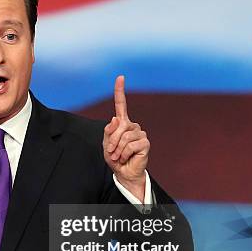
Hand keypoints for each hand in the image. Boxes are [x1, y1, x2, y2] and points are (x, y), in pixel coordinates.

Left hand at [103, 75, 149, 200]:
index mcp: (122, 123)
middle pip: (119, 126)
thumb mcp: (106, 145)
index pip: (121, 105)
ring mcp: (140, 133)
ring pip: (125, 136)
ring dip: (117, 149)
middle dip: (111, 140)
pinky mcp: (145, 143)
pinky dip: (124, 153)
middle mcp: (132, 126)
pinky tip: (126, 158)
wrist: (124, 172)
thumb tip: (117, 119)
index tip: (120, 77)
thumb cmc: (115, 158)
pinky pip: (131, 144)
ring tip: (118, 156)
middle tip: (111, 152)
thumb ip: (108, 132)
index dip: (120, 91)